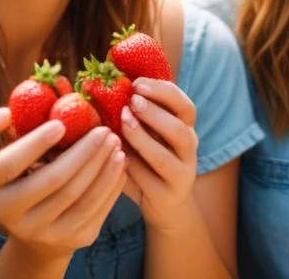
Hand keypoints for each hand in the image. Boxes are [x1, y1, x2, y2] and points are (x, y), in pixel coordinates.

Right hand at [0, 108, 127, 256]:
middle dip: (84, 153)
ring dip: (102, 167)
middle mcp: (3, 213)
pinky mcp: (64, 240)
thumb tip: (15, 108)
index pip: (9, 166)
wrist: (15, 216)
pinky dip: (111, 186)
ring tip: (115, 143)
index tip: (61, 122)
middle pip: (53, 182)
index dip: (35, 143)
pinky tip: (120, 164)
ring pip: (78, 197)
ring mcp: (34, 230)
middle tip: (104, 129)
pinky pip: (94, 212)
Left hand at [119, 78, 198, 230]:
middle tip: (131, 101)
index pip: (185, 107)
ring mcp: (180, 175)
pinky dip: (131, 166)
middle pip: (180, 130)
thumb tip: (100, 85)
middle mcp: (188, 151)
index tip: (137, 84)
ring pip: (165, 158)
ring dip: (142, 138)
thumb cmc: (147, 161)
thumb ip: (134, 115)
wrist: (164, 205)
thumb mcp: (146, 135)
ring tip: (122, 123)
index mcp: (185, 129)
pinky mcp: (166, 196)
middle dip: (155, 113)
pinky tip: (114, 156)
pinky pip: (148, 180)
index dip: (164, 93)